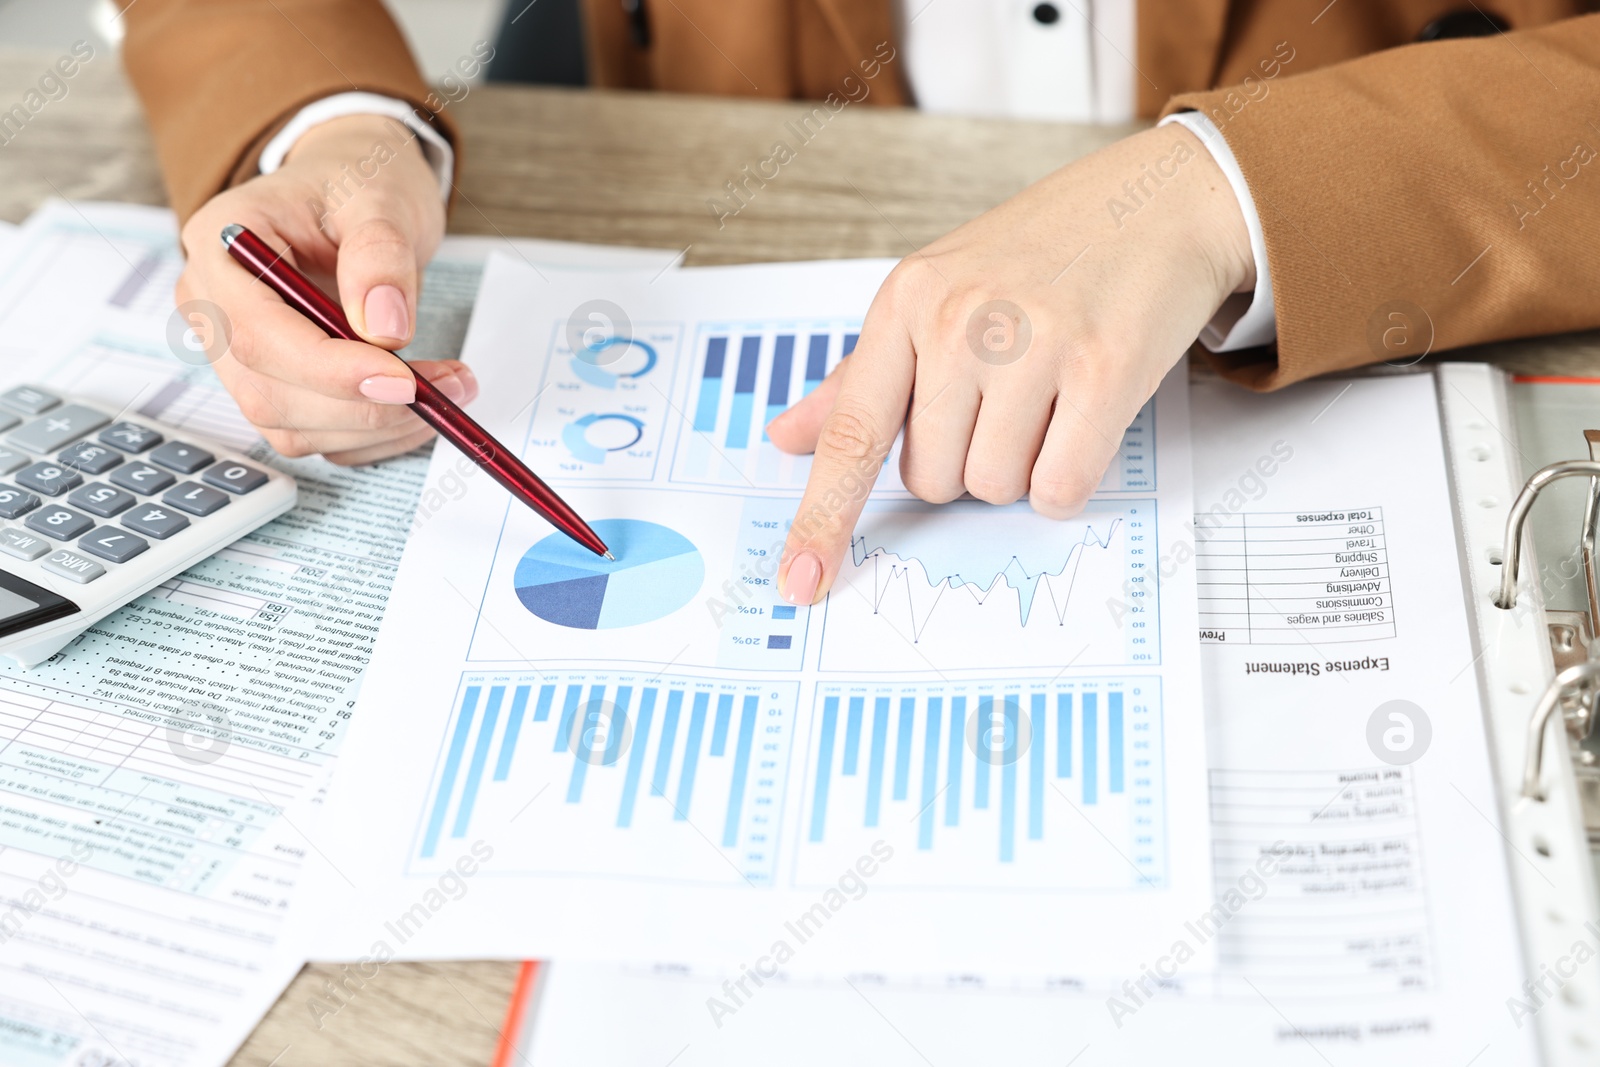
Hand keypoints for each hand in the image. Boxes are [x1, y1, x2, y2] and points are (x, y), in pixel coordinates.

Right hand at [177, 114, 470, 464]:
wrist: (354, 189)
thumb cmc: (357, 182)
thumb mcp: (379, 196)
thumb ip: (381, 254)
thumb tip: (386, 331)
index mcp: (220, 246)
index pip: (256, 332)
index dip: (328, 369)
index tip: (404, 381)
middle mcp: (214, 309)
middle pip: (268, 392)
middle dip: (364, 406)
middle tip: (448, 390)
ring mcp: (239, 355)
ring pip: (292, 428)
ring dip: (377, 427)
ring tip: (448, 392)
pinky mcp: (277, 386)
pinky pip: (319, 437)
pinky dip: (376, 435)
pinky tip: (423, 405)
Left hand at [768, 124, 1254, 604]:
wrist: (1159, 202)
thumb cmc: (1040, 253)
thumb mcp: (934, 292)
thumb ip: (860, 377)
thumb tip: (787, 438)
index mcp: (906, 302)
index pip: (850, 433)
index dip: (821, 516)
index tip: (799, 580)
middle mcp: (959, 320)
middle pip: (932, 480)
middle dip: (965, 463)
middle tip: (1004, 401)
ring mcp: (1031, 343)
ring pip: (995, 489)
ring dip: (1020, 470)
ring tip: (1047, 399)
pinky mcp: (1102, 371)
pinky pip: (1059, 487)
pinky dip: (1067, 480)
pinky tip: (1080, 424)